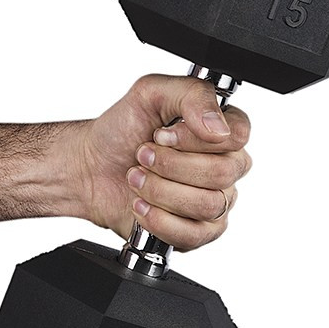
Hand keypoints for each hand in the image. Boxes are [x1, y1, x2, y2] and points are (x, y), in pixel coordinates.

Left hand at [74, 74, 251, 250]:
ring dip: (160, 191)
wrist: (91, 167)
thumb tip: (218, 127)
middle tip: (142, 155)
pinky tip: (141, 205)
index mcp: (220, 130)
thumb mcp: (151, 93)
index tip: (163, 134)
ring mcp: (214, 201)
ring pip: (207, 204)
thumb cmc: (122, 130)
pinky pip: (194, 235)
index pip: (237, 135)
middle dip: (171, 165)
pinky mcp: (197, 232)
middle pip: (222, 173)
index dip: (196, 138)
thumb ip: (192, 95)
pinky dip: (159, 220)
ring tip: (137, 179)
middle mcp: (224, 166)